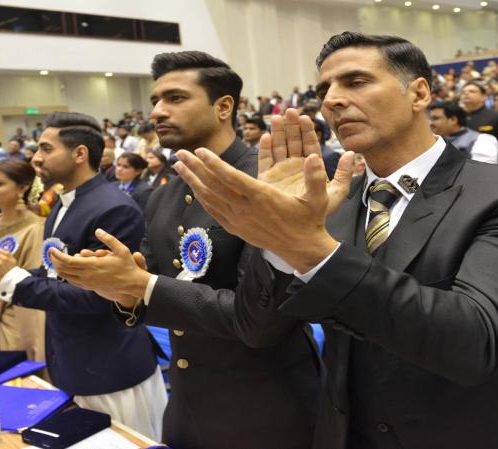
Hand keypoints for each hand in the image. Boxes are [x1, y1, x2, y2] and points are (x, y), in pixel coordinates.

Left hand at [49, 229, 150, 307]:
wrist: (132, 284)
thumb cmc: (127, 266)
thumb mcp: (121, 249)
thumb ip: (108, 239)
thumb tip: (98, 231)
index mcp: (93, 265)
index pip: (68, 261)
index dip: (58, 255)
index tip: (52, 249)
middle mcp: (88, 275)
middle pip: (64, 269)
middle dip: (55, 260)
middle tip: (51, 252)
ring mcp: (88, 283)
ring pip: (67, 276)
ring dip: (59, 268)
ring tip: (56, 260)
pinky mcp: (90, 287)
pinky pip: (73, 281)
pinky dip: (67, 275)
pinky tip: (66, 269)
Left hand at [171, 108, 354, 272]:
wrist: (301, 248)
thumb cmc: (309, 220)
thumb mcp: (319, 198)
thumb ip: (316, 177)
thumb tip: (313, 157)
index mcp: (262, 197)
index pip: (232, 178)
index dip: (214, 164)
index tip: (200, 150)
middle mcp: (246, 209)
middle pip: (213, 186)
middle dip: (195, 168)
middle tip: (178, 153)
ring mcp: (238, 220)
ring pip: (209, 198)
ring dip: (192, 180)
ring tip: (178, 166)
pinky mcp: (235, 228)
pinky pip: (213, 210)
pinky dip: (201, 197)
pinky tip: (193, 186)